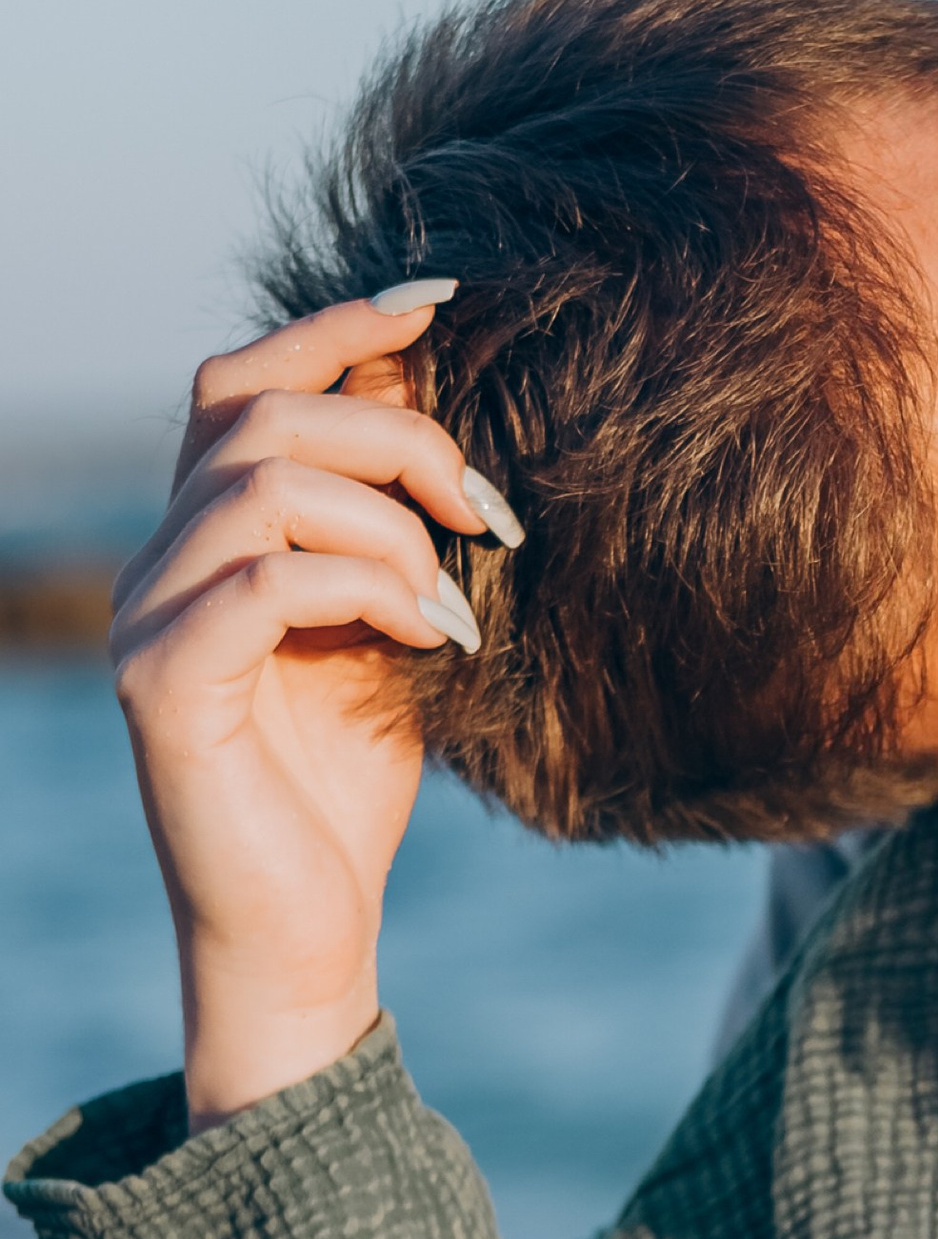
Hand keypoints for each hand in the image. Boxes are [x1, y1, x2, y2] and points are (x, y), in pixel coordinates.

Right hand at [111, 290, 509, 1127]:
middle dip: (396, 435)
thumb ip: (395, 529)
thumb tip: (445, 406)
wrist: (307, 933)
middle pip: (257, 410)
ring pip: (262, 483)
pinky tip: (425, 642)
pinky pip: (264, 581)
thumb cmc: (351, 790)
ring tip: (448, 603)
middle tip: (486, 515)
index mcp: (208, 536)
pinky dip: (364, 589)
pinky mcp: (164, 688)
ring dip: (388, 523)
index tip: (446, 306)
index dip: (336, 323)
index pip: (245, 378)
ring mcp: (151, 620)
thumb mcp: (390, 630)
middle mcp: (161, 561)